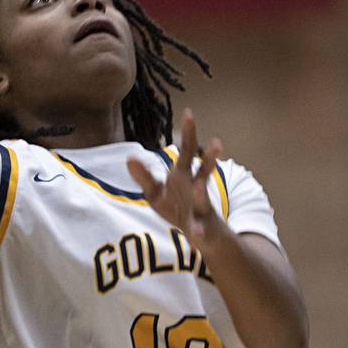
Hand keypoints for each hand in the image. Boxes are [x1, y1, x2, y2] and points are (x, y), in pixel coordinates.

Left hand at [126, 108, 221, 246]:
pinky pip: (199, 229)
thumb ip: (144, 176)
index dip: (188, 132)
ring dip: (202, 192)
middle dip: (209, 156)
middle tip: (217, 142)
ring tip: (199, 188)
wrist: (202, 236)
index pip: (187, 150)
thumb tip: (129, 157)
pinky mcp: (201, 228)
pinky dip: (197, 230)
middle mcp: (196, 187)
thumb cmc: (178, 209)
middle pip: (202, 169)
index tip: (189, 111)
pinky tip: (195, 232)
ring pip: (204, 198)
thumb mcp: (156, 193)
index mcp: (184, 176)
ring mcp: (201, 208)